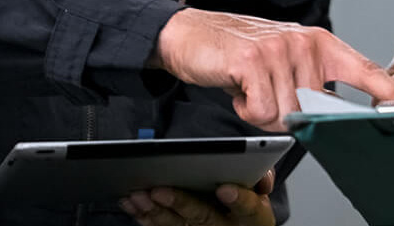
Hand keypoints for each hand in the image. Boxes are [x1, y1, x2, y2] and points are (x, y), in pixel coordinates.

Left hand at [121, 170, 275, 225]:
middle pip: (203, 218)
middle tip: (160, 189)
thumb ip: (262, 177)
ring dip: (154, 212)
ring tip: (137, 195)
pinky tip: (131, 204)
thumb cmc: (247, 204)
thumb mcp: (262, 192)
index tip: (224, 188)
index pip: (248, 207)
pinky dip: (144, 217)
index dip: (238, 198)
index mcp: (251, 215)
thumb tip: (260, 174)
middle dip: (180, 203)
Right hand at [155, 8, 393, 128]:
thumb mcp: (287, 62)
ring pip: (285, 116)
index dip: (390, 92)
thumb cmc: (244, 53)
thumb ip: (313, 83)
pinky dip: (244, 109)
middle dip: (284, 113)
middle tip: (265, 90)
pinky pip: (260, 111)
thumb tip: (332, 117)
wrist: (196, 34)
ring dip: (262, 111)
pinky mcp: (254, 60)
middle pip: (312, 111)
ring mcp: (281, 49)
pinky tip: (238, 87)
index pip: (365, 70)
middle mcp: (306, 43)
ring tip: (250, 86)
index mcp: (322, 44)